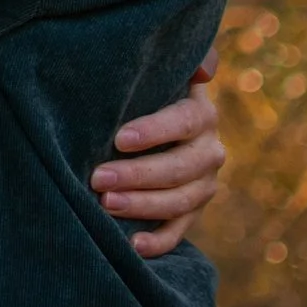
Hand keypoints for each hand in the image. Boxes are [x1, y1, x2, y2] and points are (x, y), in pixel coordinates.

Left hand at [91, 49, 223, 257]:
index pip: (183, 122)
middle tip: (97, 178)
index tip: (119, 138)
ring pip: (181, 201)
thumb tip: (205, 69)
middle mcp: (208, 150)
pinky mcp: (191, 212)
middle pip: (181, 167)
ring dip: (144, 206)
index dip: (155, 131)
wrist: (147, 129)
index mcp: (200, 113)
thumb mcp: (157, 72)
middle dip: (138, 175)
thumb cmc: (142, 92)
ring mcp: (203, 184)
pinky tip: (132, 245)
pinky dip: (159, 241)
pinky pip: (180, 231)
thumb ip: (181, 62)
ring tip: (105, 205)